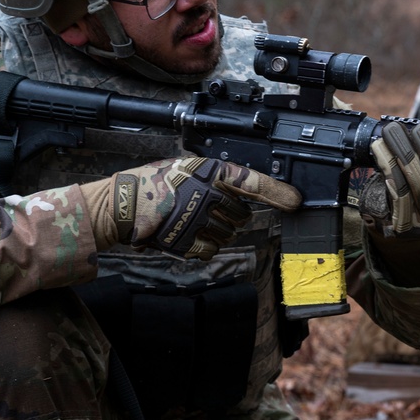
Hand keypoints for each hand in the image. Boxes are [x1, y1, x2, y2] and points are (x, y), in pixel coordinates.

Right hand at [81, 156, 301, 258]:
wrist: (124, 205)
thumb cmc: (154, 184)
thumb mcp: (187, 170)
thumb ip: (213, 178)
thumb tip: (242, 189)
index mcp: (208, 172)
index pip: (250, 181)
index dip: (276, 191)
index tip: (295, 200)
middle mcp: (206, 195)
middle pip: (241, 215)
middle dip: (230, 217)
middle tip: (206, 211)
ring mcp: (198, 219)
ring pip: (227, 234)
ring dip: (215, 232)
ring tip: (191, 221)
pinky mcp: (187, 240)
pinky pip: (211, 250)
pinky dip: (203, 247)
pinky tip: (187, 236)